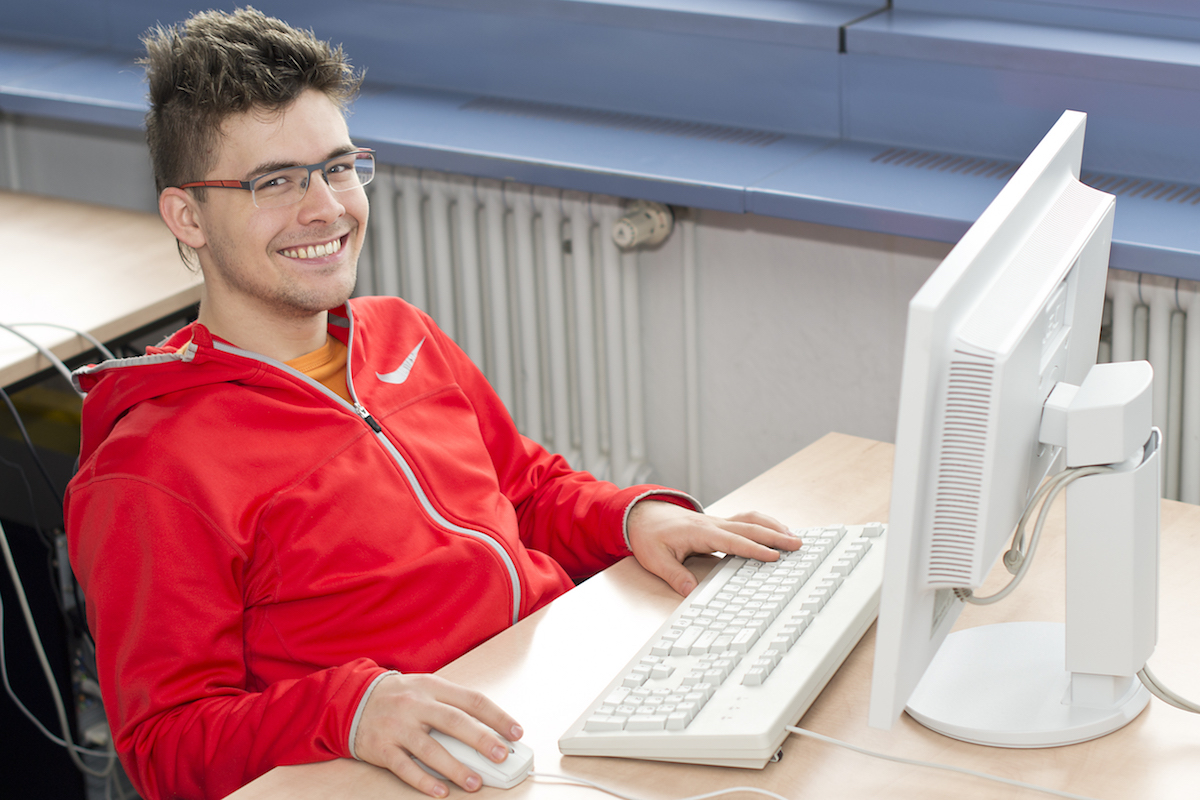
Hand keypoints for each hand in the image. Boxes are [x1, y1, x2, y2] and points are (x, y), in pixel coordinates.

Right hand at [352, 673, 522, 796]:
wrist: (352, 699)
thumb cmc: (398, 696)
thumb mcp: (427, 689)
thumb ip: (453, 706)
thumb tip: (488, 730)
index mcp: (433, 687)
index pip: (472, 700)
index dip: (497, 716)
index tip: (516, 732)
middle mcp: (417, 705)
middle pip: (455, 722)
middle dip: (481, 740)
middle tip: (501, 756)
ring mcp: (399, 727)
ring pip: (431, 749)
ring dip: (455, 768)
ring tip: (474, 782)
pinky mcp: (382, 748)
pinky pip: (405, 768)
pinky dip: (424, 781)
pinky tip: (441, 791)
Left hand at [626, 501, 798, 595]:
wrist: (643, 515)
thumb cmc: (650, 536)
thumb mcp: (655, 559)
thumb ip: (674, 575)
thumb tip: (690, 592)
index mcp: (700, 532)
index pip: (733, 541)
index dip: (754, 549)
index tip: (773, 556)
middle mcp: (713, 524)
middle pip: (749, 528)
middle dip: (775, 536)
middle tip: (798, 545)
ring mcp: (717, 521)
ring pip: (751, 521)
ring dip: (773, 527)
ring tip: (794, 537)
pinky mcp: (719, 523)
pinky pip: (746, 521)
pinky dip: (764, 524)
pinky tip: (776, 531)